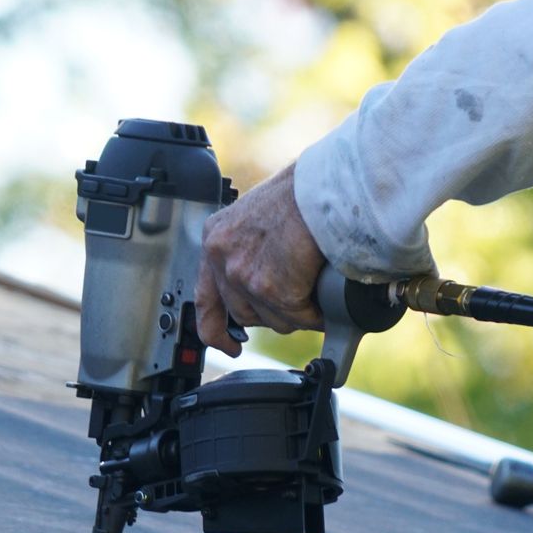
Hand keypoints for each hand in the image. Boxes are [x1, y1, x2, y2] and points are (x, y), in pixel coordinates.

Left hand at [195, 162, 326, 355]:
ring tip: (317, 293)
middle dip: (273, 315)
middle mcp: (222, 256)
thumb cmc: (304, 194)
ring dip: (297, 315)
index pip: (205, 298)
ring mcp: (244, 274)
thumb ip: (252, 250)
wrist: (325, 186)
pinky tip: (326, 300)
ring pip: (273, 320)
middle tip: (297, 306)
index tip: (229, 346)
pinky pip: (298, 318)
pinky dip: (316, 314)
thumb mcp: (259, 219)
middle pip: (244, 314)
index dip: (215, 330)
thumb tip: (268, 280)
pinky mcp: (272, 288)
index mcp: (216, 237)